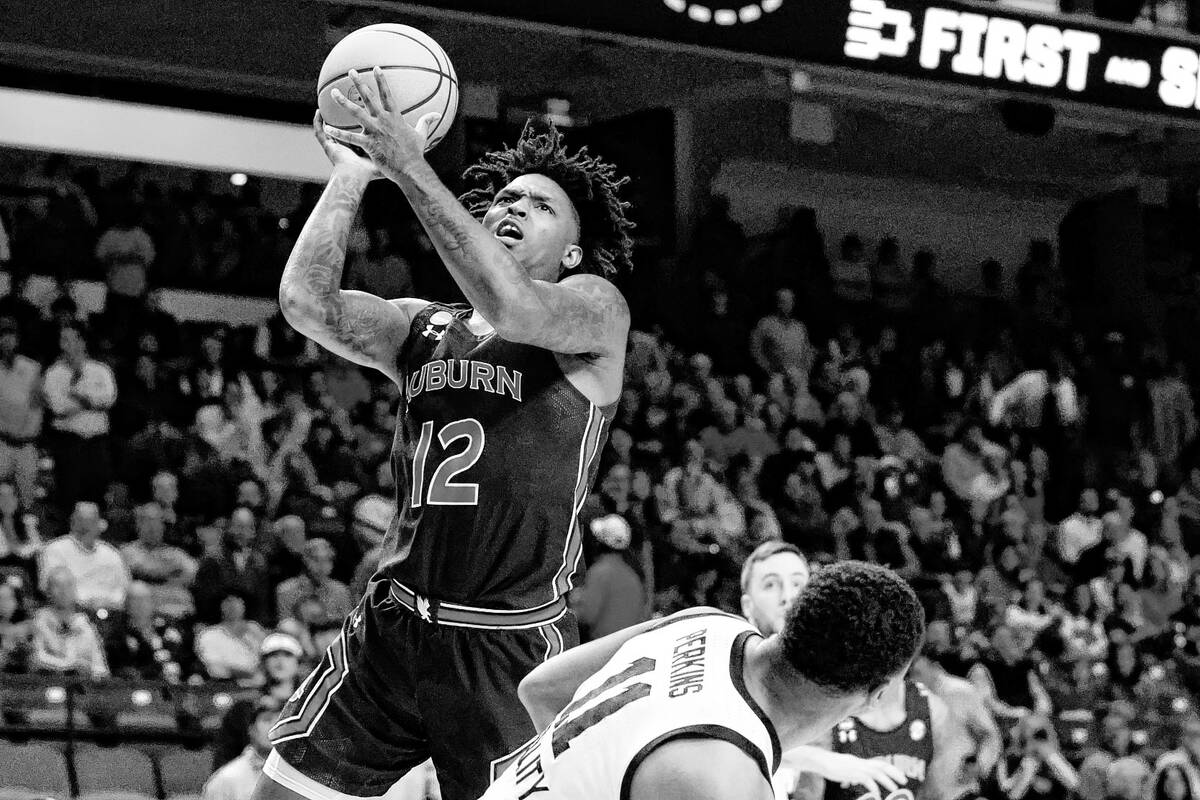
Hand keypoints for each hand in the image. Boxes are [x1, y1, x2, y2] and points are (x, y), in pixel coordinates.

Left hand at [324, 67, 441, 180]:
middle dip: (359, 83)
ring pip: (356, 113)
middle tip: (350, 72)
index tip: (375, 68)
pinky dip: (338, 133)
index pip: (387, 94)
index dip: (381, 80)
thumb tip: (437, 114)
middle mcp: (383, 120)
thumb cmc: (416, 154)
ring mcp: (375, 131)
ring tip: (333, 93)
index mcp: (395, 117)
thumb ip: (426, 122)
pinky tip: (327, 128)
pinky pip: (350, 137)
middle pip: (369, 98)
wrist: (411, 169)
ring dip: (343, 102)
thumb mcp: (422, 135)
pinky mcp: (369, 144)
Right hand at [816, 752, 906, 798]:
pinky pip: (866, 780)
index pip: (880, 763)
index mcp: (861, 762)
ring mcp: (857, 767)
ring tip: (895, 789)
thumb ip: (853, 772)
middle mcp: (861, 763)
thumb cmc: (831, 765)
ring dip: (887, 781)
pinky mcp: (852, 772)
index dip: (891, 769)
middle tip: (904, 781)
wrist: (821, 761)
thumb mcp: (846, 768)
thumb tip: (856, 779)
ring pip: (877, 772)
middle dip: (894, 773)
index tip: (900, 776)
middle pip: (882, 765)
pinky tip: (877, 795)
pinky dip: (873, 787)